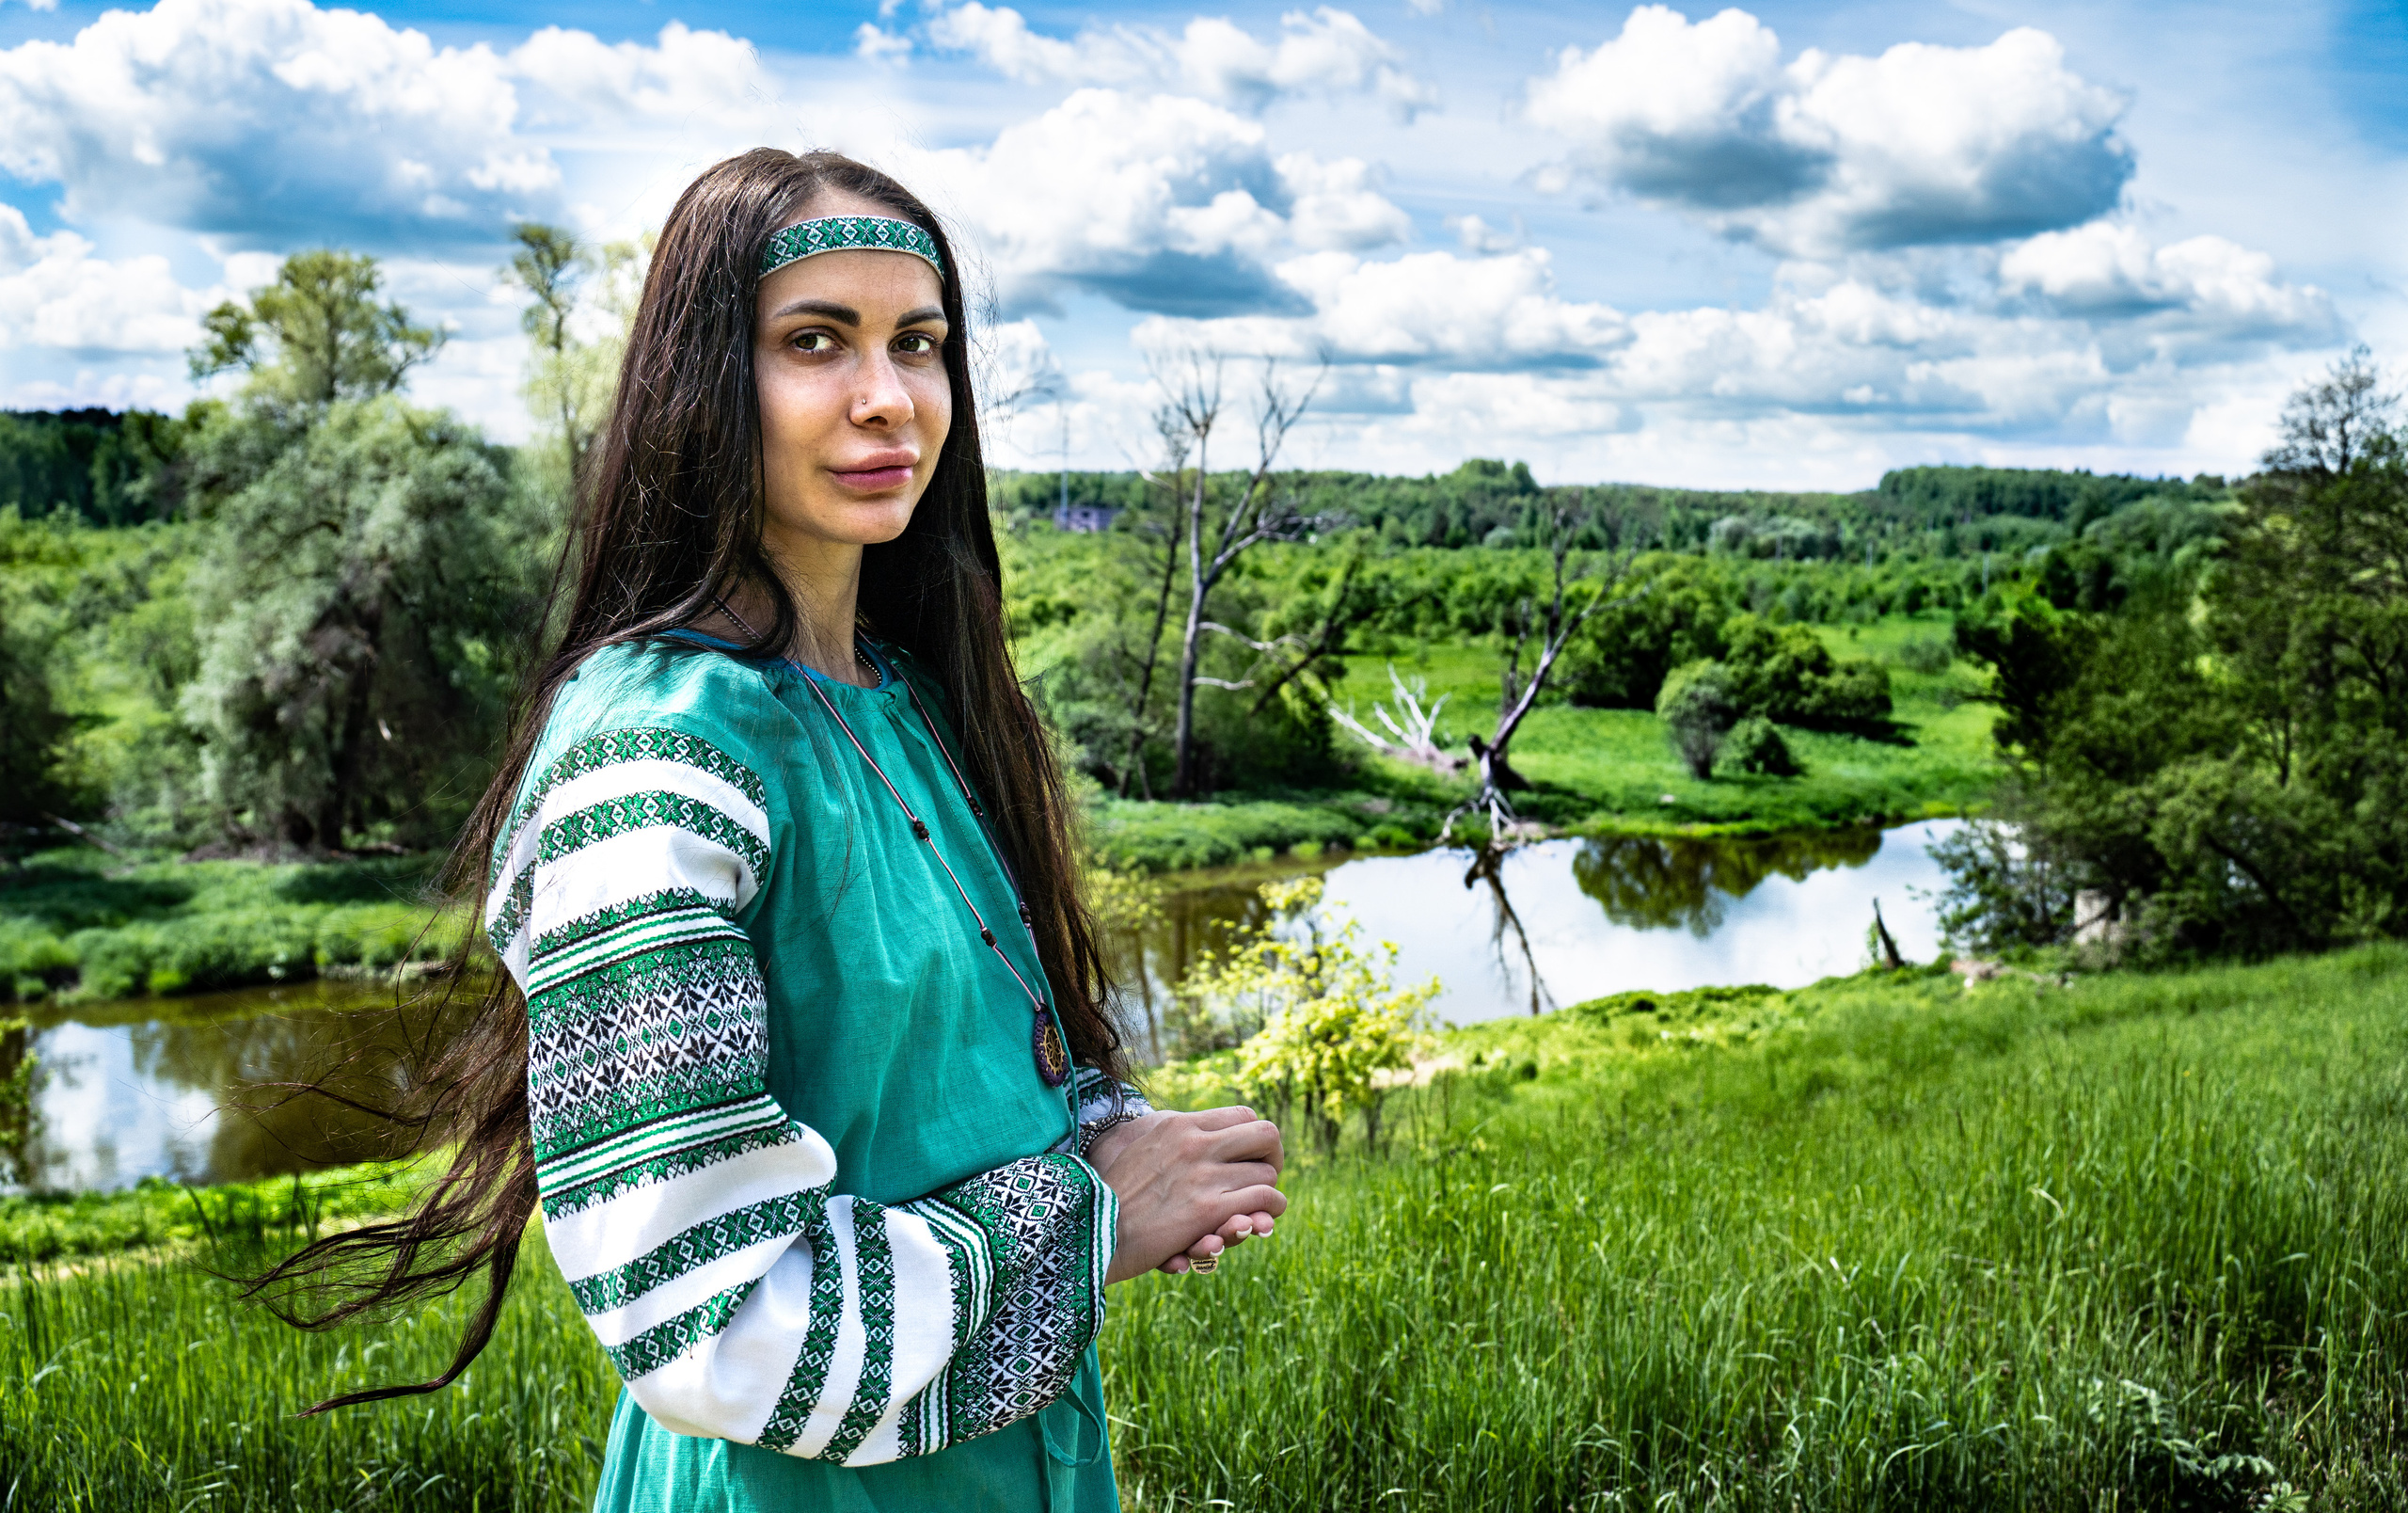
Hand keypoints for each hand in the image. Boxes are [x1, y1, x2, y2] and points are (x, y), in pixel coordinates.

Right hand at [1092, 1107, 1285, 1283]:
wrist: (1089, 1225)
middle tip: (1265, 1176)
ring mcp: (1204, 1176)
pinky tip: (1259, 1220)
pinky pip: (1264, 1199)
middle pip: (1265, 1135)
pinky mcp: (1208, 1210)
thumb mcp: (1140, 1145)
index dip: (1254, 1138)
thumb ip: (1172, 1136)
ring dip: (1268, 1191)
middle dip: (1272, 1158)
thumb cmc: (1110, 1190)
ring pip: (1267, 1172)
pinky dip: (1269, 1210)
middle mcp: (1195, 1143)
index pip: (1243, 1114)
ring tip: (1261, 1205)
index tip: (1249, 1156)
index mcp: (1179, 1125)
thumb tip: (1197, 1132)